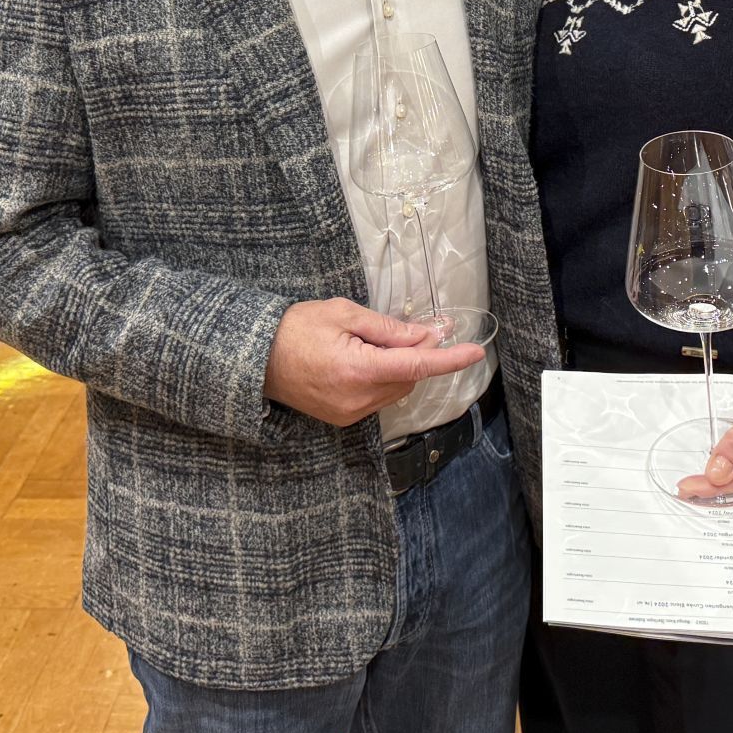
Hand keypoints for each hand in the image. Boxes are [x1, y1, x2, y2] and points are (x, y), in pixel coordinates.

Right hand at [262, 298, 484, 427]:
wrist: (256, 357)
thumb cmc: (297, 328)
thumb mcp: (345, 314)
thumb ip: (391, 329)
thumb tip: (428, 336)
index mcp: (358, 370)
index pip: (417, 366)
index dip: (449, 359)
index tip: (475, 352)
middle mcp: (357, 399)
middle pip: (408, 378)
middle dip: (411, 354)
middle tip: (390, 330)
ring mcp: (350, 413)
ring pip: (396, 390)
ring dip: (397, 368)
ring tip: (364, 345)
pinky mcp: (343, 418)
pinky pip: (378, 398)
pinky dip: (381, 380)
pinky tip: (359, 362)